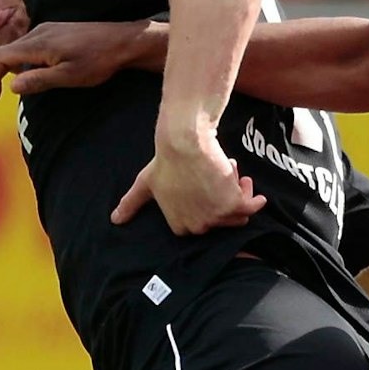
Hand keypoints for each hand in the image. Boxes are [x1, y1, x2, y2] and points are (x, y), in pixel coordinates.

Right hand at [0, 20, 157, 104]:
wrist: (123, 41)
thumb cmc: (98, 61)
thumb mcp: (69, 76)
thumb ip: (39, 80)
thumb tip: (10, 86)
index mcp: (37, 43)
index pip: (0, 58)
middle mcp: (38, 32)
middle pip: (4, 53)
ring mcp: (46, 30)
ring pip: (15, 50)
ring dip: (4, 70)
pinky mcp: (55, 32)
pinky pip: (28, 47)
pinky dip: (18, 62)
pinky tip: (22, 75)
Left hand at [111, 143, 266, 233]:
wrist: (184, 143)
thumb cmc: (165, 161)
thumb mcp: (145, 185)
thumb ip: (131, 204)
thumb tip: (115, 220)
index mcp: (180, 225)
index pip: (201, 225)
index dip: (206, 207)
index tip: (205, 189)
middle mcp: (199, 226)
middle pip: (221, 222)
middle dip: (222, 200)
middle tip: (219, 178)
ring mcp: (216, 217)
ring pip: (238, 217)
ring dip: (238, 196)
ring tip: (232, 176)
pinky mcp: (233, 204)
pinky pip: (252, 207)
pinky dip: (254, 197)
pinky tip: (248, 184)